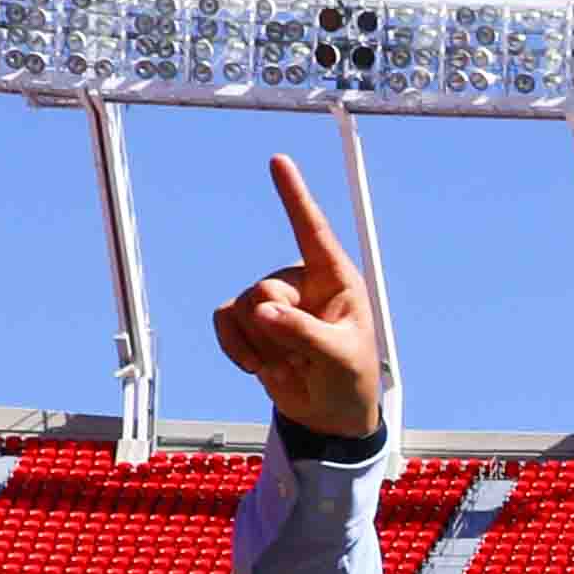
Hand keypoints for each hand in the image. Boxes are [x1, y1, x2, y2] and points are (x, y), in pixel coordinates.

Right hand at [205, 159, 384, 441]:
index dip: (293, 196)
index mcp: (335, 279)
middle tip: (306, 359)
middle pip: (265, 290)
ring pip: (245, 309)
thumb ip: (305, 333)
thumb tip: (264, 311)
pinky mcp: (248, 321)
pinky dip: (235, 349)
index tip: (278, 160)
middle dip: (279, 332)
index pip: (312, 230)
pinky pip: (224, 320)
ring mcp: (272, 299)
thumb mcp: (338, 358)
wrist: (329, 413)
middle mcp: (301, 281)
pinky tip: (259, 368)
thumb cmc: (349, 379)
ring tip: (293, 364)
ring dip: (264, 348)